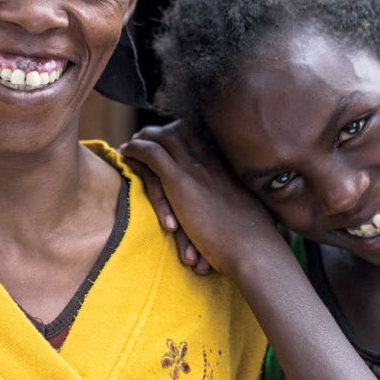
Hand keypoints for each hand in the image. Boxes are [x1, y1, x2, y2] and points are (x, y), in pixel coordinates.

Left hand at [122, 121, 279, 276]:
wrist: (253, 249)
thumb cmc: (254, 241)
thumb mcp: (248, 213)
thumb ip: (236, 205)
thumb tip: (229, 214)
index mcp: (230, 166)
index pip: (203, 137)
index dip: (184, 134)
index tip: (172, 138)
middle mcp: (214, 161)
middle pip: (183, 131)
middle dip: (162, 132)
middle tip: (145, 138)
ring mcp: (198, 169)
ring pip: (164, 138)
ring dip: (144, 138)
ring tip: (131, 145)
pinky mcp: (181, 182)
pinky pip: (152, 154)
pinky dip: (136, 150)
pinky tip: (125, 152)